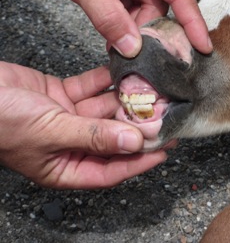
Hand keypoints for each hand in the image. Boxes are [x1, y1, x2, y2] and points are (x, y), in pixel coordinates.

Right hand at [0, 62, 165, 188]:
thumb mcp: (50, 132)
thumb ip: (93, 137)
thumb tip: (134, 142)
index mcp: (64, 167)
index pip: (111, 170)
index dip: (139, 161)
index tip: (165, 149)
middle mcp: (70, 144)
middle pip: (112, 138)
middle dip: (138, 127)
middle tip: (165, 116)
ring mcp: (67, 118)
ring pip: (104, 111)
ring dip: (126, 101)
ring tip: (153, 91)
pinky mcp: (63, 95)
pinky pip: (91, 88)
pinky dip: (106, 81)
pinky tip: (126, 72)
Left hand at [32, 0, 211, 56]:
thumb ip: (109, 18)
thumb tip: (132, 48)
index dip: (193, 23)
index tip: (203, 47)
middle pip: (161, 5)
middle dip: (149, 30)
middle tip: (134, 53)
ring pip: (147, 7)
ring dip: (134, 27)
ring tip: (116, 43)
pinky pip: (134, 3)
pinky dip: (125, 19)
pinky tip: (112, 29)